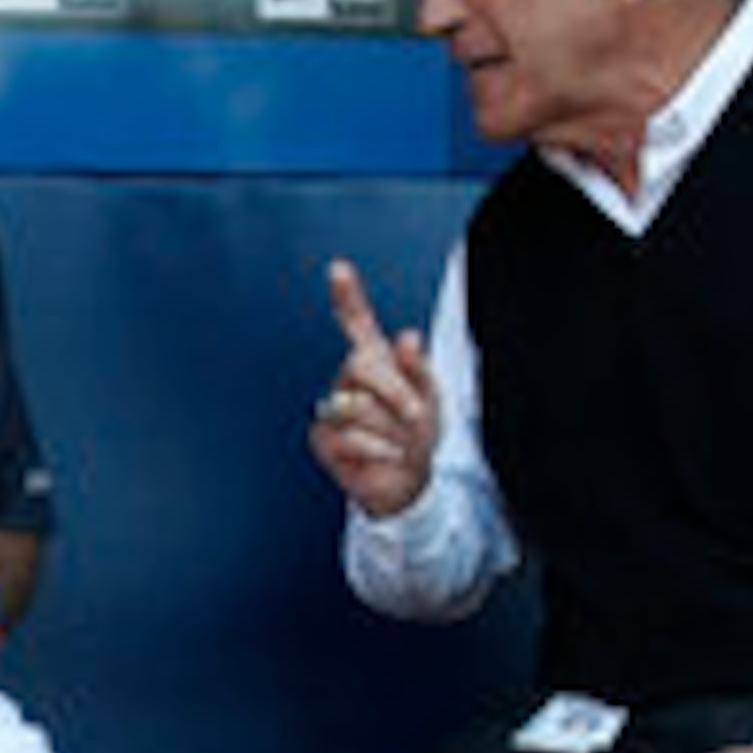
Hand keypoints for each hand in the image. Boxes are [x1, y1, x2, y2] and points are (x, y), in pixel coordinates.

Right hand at [308, 258, 442, 517]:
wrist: (406, 482)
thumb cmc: (417, 434)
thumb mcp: (430, 398)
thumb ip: (418, 368)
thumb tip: (407, 337)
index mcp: (374, 360)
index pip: (356, 322)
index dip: (346, 295)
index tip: (339, 269)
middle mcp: (347, 379)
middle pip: (357, 365)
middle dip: (394, 391)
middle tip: (415, 414)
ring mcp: (331, 408)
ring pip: (356, 407)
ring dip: (390, 429)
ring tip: (400, 442)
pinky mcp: (322, 439)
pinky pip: (350, 437)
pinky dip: (378, 450)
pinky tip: (386, 455)